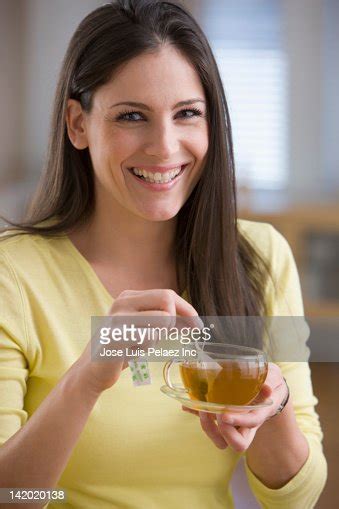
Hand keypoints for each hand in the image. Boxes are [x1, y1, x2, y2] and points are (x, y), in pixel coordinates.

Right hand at [75, 289, 199, 393]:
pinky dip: (148, 347)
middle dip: (178, 318)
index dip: (187, 309)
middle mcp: (123, 302)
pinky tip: (134, 352)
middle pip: (166, 299)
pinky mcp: (116, 337)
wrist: (92, 370)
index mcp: (129, 296)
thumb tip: (195, 323)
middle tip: (180, 335)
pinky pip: (149, 337)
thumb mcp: (148, 331)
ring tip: (144, 345)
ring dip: (160, 336)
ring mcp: (118, 318)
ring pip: (163, 318)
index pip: (167, 294)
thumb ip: (169, 324)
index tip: (198, 326)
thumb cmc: (123, 349)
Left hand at [182, 362, 287, 452]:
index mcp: (259, 414)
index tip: (225, 415)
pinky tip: (187, 406)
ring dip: (208, 426)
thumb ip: (270, 381)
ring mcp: (234, 423)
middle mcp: (246, 425)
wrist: (268, 386)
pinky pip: (209, 420)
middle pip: (236, 443)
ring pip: (221, 439)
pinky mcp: (221, 416)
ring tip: (201, 408)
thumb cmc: (271, 382)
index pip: (251, 424)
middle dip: (222, 430)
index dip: (238, 421)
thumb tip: (266, 388)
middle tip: (214, 411)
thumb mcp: (273, 378)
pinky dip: (197, 414)